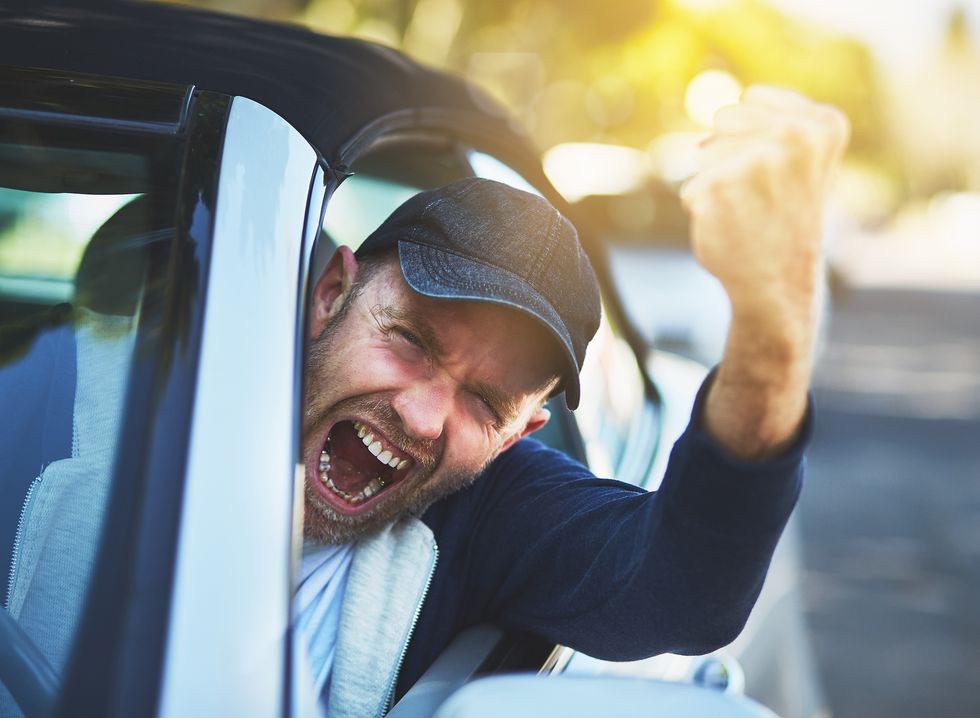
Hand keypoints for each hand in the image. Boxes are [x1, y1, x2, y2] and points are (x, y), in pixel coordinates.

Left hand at [679, 85, 848, 458]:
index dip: (752, 139)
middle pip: (724, 120)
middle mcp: (794, 137)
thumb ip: (765, 125)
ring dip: (713, 183)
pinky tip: (730, 230)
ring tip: (746, 213)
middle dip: (727, 156)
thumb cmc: (783, 220)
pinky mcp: (717, 187)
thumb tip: (702, 132)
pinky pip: (691, 188)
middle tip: (759, 198)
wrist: (778, 285)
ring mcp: (754, 162)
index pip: (752, 101)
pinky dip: (700, 208)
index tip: (780, 175)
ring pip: (704, 154)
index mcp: (823, 125)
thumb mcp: (797, 163)